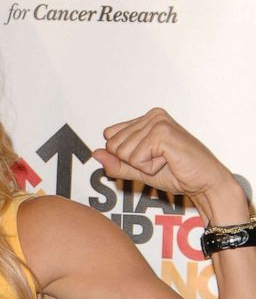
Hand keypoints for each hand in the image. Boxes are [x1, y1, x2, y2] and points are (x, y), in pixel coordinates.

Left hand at [92, 107, 232, 201]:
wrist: (203, 182)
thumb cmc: (176, 174)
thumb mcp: (138, 170)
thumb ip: (116, 163)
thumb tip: (95, 153)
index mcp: (145, 119)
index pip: (110, 136)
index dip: (124, 156)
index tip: (148, 158)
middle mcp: (152, 116)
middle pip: (113, 145)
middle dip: (132, 162)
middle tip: (158, 162)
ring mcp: (158, 122)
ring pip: (123, 152)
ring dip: (142, 166)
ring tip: (164, 161)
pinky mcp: (162, 133)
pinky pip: (135, 158)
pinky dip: (149, 168)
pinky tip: (168, 161)